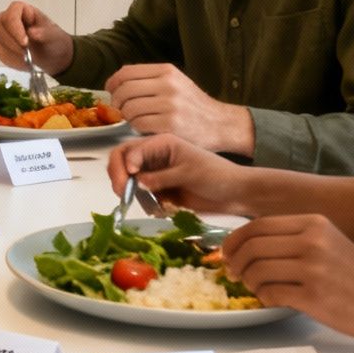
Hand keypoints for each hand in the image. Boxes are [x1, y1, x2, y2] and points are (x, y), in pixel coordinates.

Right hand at [0, 1, 72, 74]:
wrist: (52, 55)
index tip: (25, 42)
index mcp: (23, 10)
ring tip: (27, 61)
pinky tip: (22, 63)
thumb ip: (45, 33)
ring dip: (11, 53)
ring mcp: (2, 31)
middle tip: (26, 55)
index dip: (15, 28)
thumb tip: (32, 32)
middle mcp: (9, 18)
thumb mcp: (54, 37)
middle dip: (13, 44)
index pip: (11, 15)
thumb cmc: (53, 41)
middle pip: (1, 27)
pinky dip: (9, 60)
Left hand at [105, 63, 253, 155]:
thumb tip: (118, 81)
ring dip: (128, 117)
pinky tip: (145, 128)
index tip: (110, 91)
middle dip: (117, 102)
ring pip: (129, 108)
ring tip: (136, 120)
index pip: (126, 72)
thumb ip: (150, 79)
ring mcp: (169, 105)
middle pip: (124, 90)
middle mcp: (168, 85)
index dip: (112, 83)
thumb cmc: (194, 106)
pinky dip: (137, 128)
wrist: (220, 124)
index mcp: (167, 71)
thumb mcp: (176, 82)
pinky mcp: (170, 125)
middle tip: (120, 110)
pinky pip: (138, 124)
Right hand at [107, 133, 254, 215]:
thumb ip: (162, 177)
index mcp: (162, 143)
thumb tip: (137, 182)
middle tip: (121, 194)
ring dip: (128, 191)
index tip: (126, 181)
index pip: (130, 149)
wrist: (235, 193)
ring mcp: (156, 173)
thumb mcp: (189, 173)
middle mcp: (155, 156)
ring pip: (129, 179)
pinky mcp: (160, 189)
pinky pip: (141, 195)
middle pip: (123, 161)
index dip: (123, 164)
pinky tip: (156, 209)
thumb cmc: (217, 176)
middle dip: (118, 176)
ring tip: (141, 203)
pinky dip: (142, 202)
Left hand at [220, 214, 353, 341]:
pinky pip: (271, 294)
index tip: (227, 254)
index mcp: (313, 222)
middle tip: (235, 275)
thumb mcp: (328, 241)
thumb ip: (293, 237)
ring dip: (250, 283)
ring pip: (257, 271)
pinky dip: (265, 299)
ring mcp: (313, 268)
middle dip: (235, 263)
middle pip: (252, 247)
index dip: (234, 240)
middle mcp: (312, 240)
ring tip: (258, 289)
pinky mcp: (314, 296)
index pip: (257, 226)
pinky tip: (274, 300)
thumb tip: (246, 242)